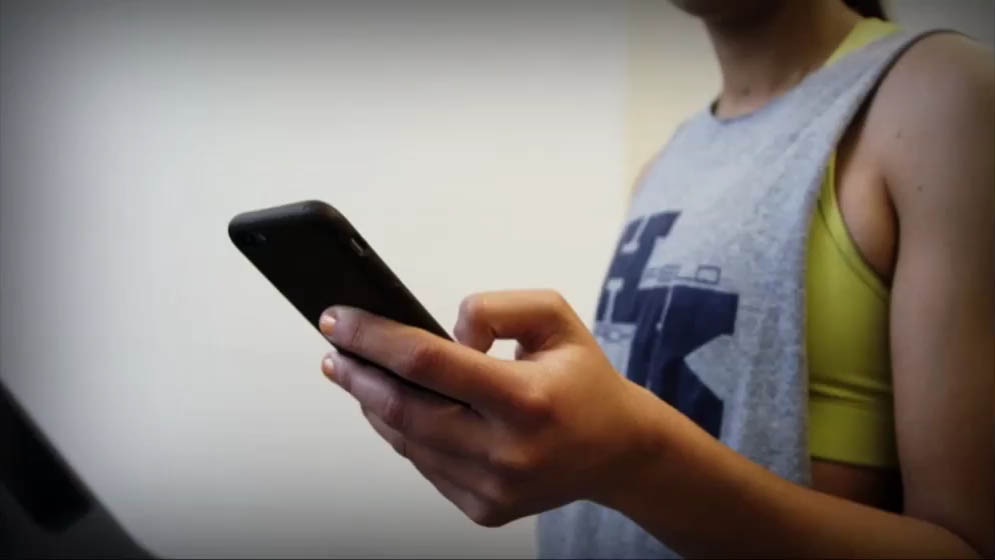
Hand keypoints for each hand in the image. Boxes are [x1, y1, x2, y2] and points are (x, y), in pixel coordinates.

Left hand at [318, 290, 660, 526]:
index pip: (427, 363)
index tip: (338, 319)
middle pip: (403, 410)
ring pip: (407, 441)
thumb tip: (443, 334)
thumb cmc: (583, 378)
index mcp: (527, 400)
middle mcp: (508, 452)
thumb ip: (495, 308)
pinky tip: (395, 407)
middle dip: (357, 374)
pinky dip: (403, 432)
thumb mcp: (554, 317)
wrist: (617, 450)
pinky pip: (424, 465)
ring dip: (373, 403)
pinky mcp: (484, 509)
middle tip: (333, 349)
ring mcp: (493, 488)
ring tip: (356, 372)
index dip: (373, 338)